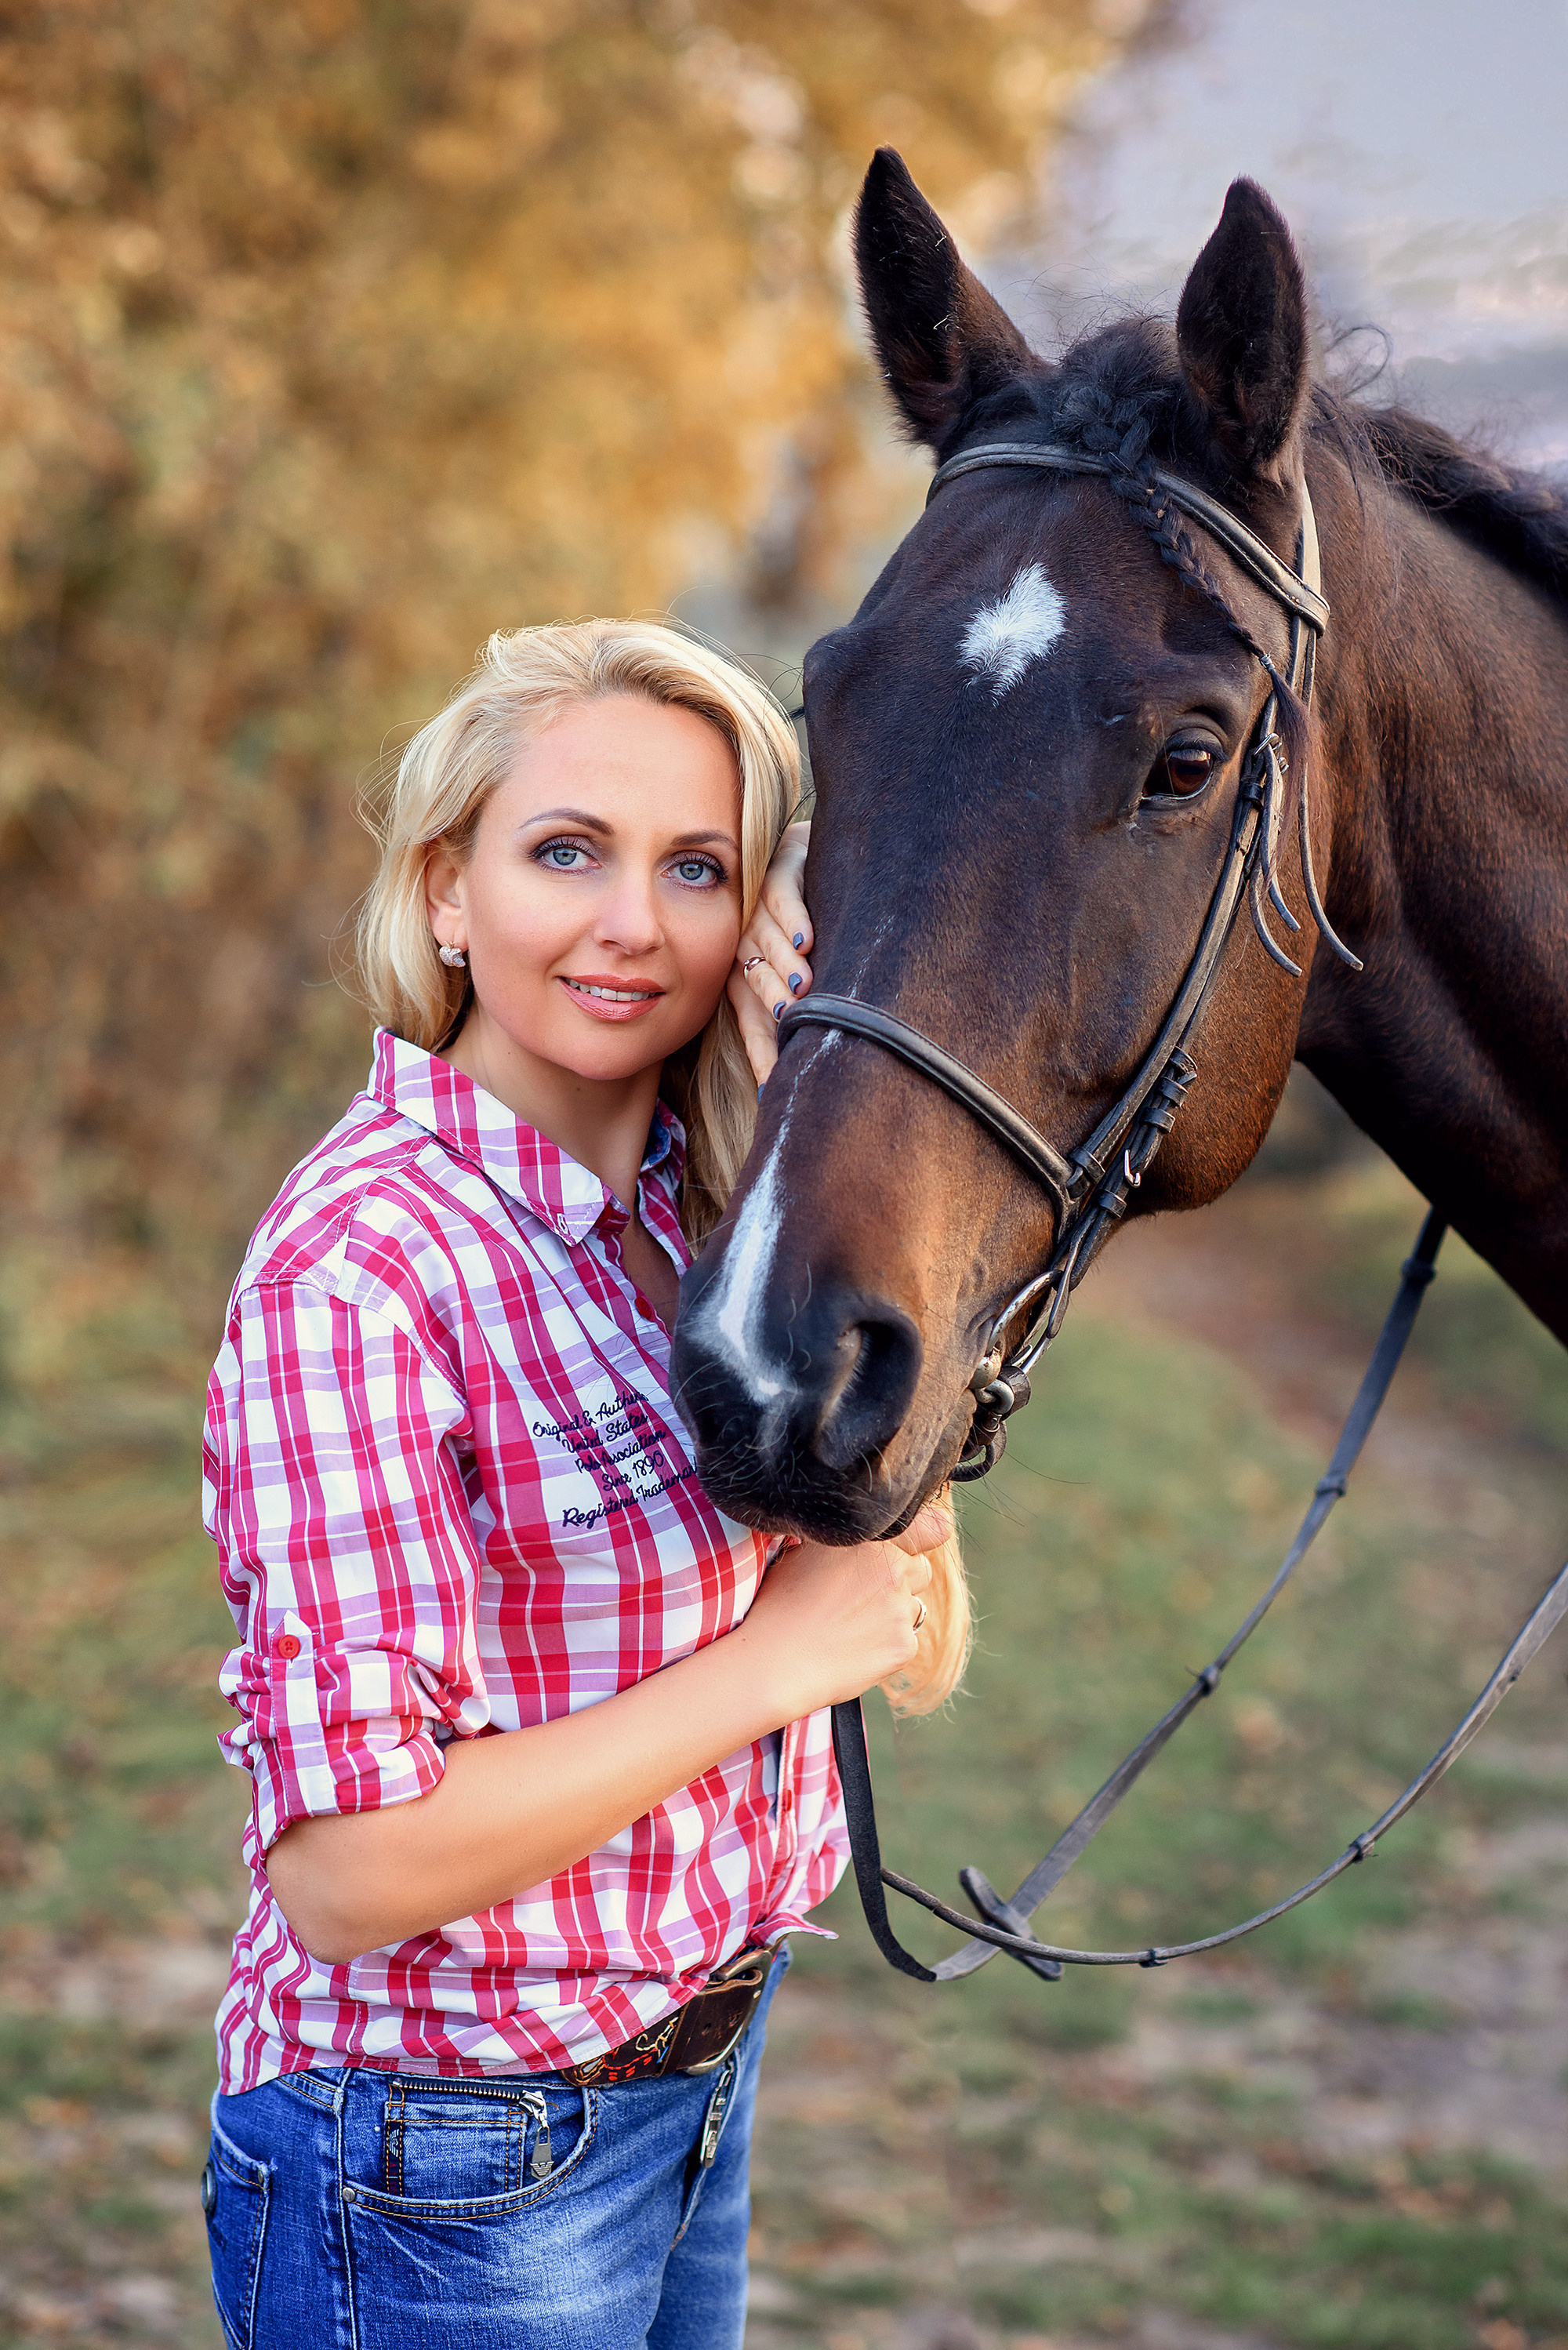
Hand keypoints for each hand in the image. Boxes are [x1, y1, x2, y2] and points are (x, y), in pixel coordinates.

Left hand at [727, 819, 811, 1085]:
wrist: (804, 854)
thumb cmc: (810, 922)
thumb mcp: (808, 969)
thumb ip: (806, 1013)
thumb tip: (821, 1069)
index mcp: (747, 975)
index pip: (753, 1021)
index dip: (763, 1052)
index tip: (773, 1087)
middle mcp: (746, 945)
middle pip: (755, 981)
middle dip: (773, 1004)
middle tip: (790, 1023)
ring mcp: (758, 909)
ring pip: (765, 941)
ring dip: (783, 964)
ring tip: (802, 985)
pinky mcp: (779, 869)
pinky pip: (780, 895)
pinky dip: (793, 916)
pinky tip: (806, 936)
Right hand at [742, 1530, 933, 1716]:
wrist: (777, 1660)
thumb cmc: (780, 1605)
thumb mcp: (805, 1553)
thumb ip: (845, 1544)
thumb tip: (860, 1543)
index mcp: (871, 1540)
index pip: (927, 1530)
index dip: (919, 1540)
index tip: (906, 1554)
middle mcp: (894, 1569)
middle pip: (921, 1571)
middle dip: (902, 1582)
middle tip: (866, 1597)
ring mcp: (901, 1609)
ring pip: (912, 1608)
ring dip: (893, 1614)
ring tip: (852, 1626)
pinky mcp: (905, 1645)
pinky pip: (905, 1641)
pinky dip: (886, 1645)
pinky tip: (853, 1649)